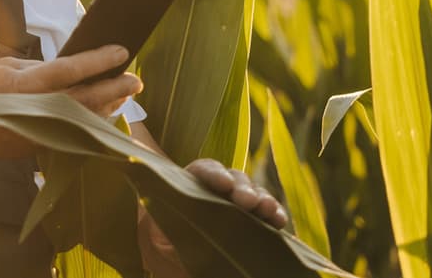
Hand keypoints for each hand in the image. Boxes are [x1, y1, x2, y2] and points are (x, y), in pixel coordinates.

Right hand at [0, 45, 142, 159]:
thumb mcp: (4, 66)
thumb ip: (38, 68)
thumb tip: (67, 69)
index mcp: (29, 84)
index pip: (74, 69)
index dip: (101, 59)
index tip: (123, 50)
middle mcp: (39, 109)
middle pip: (88, 97)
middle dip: (116, 87)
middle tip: (137, 80)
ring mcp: (40, 131)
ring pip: (85, 118)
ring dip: (109, 105)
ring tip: (127, 94)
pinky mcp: (39, 146)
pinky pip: (74, 131)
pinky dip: (92, 121)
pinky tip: (104, 113)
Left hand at [136, 160, 290, 275]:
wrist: (171, 260)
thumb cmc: (161, 240)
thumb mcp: (154, 227)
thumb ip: (159, 211)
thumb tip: (153, 195)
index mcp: (191, 184)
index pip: (204, 170)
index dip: (215, 174)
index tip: (224, 185)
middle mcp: (217, 190)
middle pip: (234, 180)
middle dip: (243, 188)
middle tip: (248, 202)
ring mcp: (237, 205)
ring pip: (253, 193)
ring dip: (263, 199)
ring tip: (269, 210)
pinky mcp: (252, 222)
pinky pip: (266, 214)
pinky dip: (274, 215)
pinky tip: (279, 221)